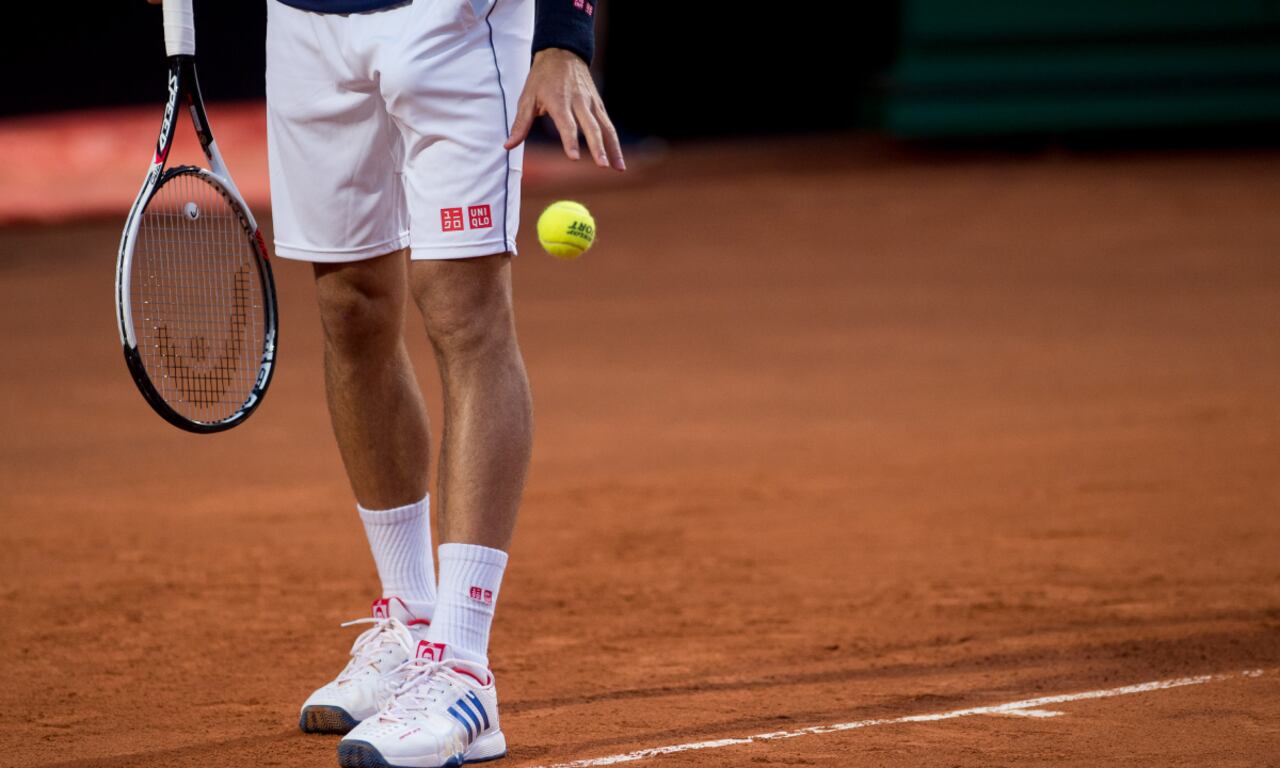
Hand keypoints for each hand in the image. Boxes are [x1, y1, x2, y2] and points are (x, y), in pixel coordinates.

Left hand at [505, 48, 624, 170]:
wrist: (562, 52)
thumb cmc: (541, 78)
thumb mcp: (527, 97)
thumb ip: (521, 124)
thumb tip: (508, 146)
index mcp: (559, 101)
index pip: (566, 124)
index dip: (570, 141)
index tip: (573, 158)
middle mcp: (579, 102)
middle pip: (591, 127)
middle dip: (597, 148)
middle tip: (601, 166)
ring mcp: (591, 103)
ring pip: (605, 128)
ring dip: (612, 149)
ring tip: (618, 168)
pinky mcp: (599, 105)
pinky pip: (608, 126)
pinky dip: (614, 143)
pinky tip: (617, 161)